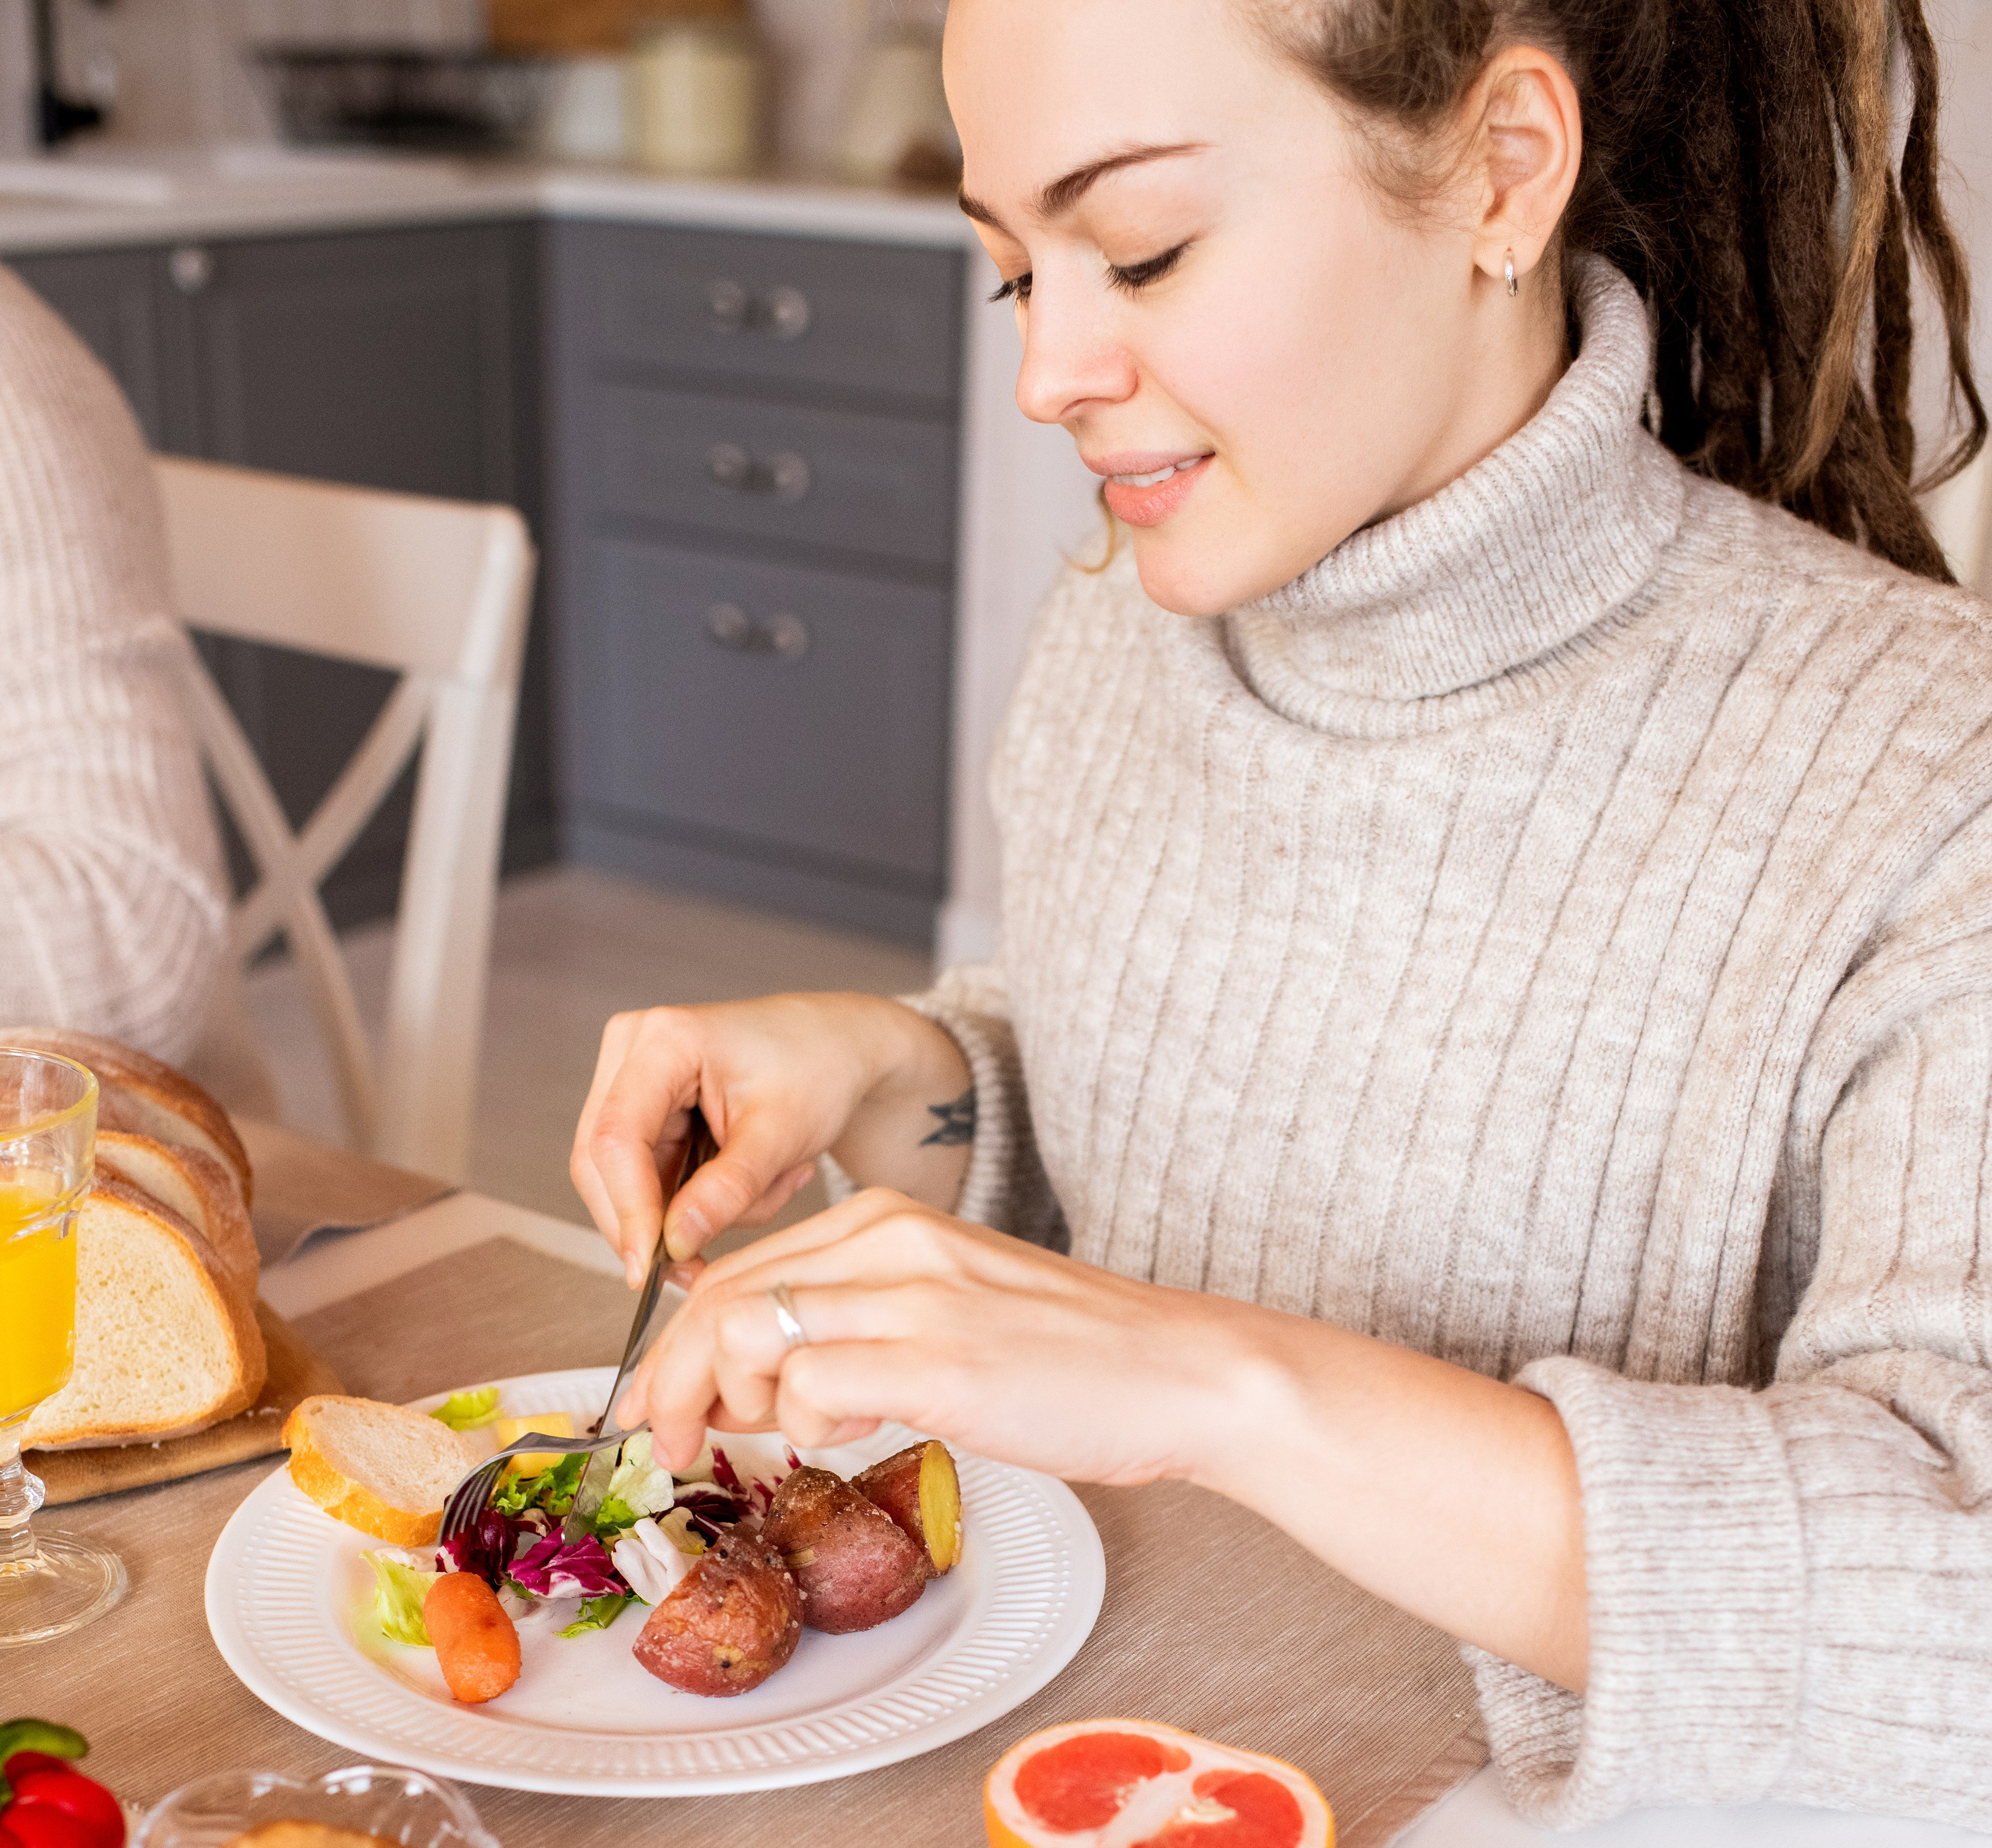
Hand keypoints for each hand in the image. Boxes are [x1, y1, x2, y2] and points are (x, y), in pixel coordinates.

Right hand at [570, 993, 971, 1282]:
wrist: (836, 1046)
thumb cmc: (817, 1069)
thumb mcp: (782, 1135)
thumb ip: (727, 1190)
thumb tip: (672, 1244)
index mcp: (664, 1038)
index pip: (617, 1137)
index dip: (627, 1208)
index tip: (646, 1269)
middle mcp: (633, 1050)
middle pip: (602, 1162)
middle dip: (649, 1223)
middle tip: (698, 1270)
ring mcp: (632, 1079)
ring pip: (622, 1178)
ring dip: (684, 1210)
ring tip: (769, 1187)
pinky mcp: (644, 1110)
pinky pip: (647, 1177)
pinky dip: (693, 1199)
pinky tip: (755, 1180)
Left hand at [623, 1187, 1270, 1487]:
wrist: (1180, 1370)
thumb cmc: (1070, 1353)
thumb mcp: (948, 1305)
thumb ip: (858, 1320)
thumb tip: (760, 1378)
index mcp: (888, 1219)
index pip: (736, 1269)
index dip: (675, 1344)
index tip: (657, 1400)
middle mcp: (890, 1241)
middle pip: (721, 1298)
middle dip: (670, 1379)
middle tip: (667, 1442)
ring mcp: (916, 1297)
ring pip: (749, 1333)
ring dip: (727, 1404)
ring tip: (760, 1440)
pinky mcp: (942, 1361)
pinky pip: (812, 1386)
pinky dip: (801, 1424)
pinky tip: (846, 1433)